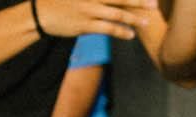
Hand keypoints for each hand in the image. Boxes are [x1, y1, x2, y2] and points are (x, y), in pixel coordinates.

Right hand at [30, 0, 158, 39]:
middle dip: (140, 1)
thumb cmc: (59, 1)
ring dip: (134, 18)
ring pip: (118, 14)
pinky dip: (121, 32)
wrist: (40, 13)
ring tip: (147, 22)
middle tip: (155, 5)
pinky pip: (107, 28)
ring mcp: (89, 10)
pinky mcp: (85, 25)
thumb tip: (108, 0)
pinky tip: (130, 35)